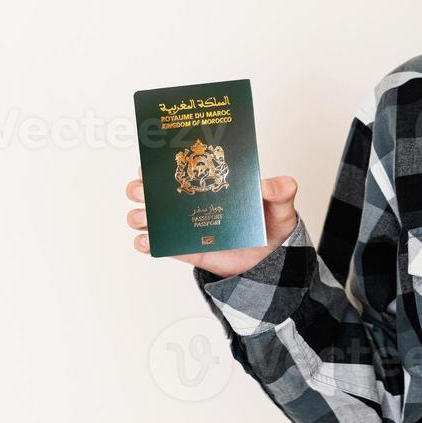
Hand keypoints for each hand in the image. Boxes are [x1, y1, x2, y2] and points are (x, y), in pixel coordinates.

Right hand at [125, 174, 300, 277]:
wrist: (269, 262)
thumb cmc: (271, 226)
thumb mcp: (281, 206)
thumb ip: (281, 191)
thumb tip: (274, 184)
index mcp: (208, 182)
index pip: (180, 166)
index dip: (160, 162)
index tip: (150, 161)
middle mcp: (190, 201)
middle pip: (154, 190)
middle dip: (141, 187)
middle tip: (143, 189)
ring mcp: (185, 226)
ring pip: (151, 217)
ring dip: (139, 214)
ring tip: (143, 216)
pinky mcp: (185, 250)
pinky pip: (160, 246)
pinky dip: (147, 243)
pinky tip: (146, 240)